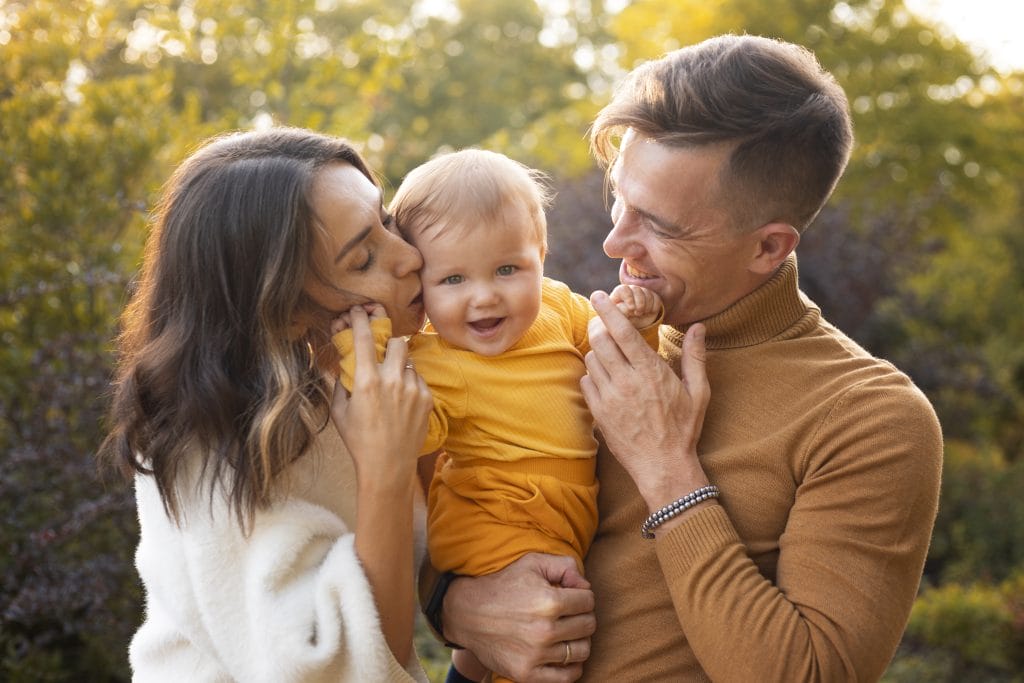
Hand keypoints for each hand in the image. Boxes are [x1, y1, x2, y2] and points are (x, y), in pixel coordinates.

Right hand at [330, 305, 431, 487]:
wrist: (387, 467)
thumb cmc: (359, 441)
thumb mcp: (340, 412)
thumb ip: (339, 384)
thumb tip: (341, 366)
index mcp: (366, 381)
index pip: (363, 338)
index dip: (360, 319)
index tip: (359, 311)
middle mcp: (391, 380)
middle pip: (397, 342)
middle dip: (390, 343)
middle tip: (384, 354)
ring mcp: (412, 389)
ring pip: (409, 361)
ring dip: (400, 365)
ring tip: (393, 383)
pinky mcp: (426, 399)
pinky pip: (418, 379)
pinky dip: (410, 383)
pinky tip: (403, 400)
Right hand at [442, 553, 595, 681]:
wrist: (467, 613)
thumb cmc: (503, 585)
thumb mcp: (532, 563)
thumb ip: (565, 566)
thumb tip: (585, 585)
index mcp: (549, 601)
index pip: (588, 601)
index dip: (582, 595)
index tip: (572, 596)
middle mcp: (545, 630)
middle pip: (588, 626)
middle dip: (583, 616)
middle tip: (569, 613)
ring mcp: (536, 655)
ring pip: (581, 651)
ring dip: (579, 640)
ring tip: (566, 632)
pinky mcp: (527, 674)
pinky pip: (568, 676)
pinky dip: (572, 666)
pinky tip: (562, 653)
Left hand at [581, 290, 709, 509]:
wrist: (663, 466)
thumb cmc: (683, 428)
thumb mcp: (698, 392)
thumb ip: (695, 356)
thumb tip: (699, 326)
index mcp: (651, 371)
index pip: (623, 331)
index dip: (608, 309)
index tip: (599, 296)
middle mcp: (627, 381)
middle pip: (601, 340)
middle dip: (599, 326)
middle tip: (603, 323)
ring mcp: (609, 398)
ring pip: (591, 359)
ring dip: (597, 351)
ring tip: (609, 354)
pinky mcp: (598, 413)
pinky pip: (586, 382)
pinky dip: (591, 375)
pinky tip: (605, 378)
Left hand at [608, 284, 661, 328]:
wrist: (633, 338)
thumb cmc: (619, 330)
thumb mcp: (617, 323)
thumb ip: (619, 314)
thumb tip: (624, 307)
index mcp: (615, 298)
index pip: (622, 289)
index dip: (628, 297)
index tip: (631, 308)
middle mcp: (626, 295)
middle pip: (635, 289)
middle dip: (639, 301)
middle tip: (638, 313)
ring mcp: (638, 297)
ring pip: (645, 291)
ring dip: (646, 304)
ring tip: (642, 313)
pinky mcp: (649, 301)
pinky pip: (655, 297)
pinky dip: (654, 306)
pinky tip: (650, 313)